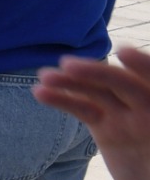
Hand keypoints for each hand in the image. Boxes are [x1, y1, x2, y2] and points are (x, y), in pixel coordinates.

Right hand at [36, 45, 149, 179]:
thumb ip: (148, 122)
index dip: (142, 64)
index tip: (122, 53)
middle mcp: (146, 106)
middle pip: (121, 82)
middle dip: (97, 72)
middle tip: (69, 66)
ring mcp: (125, 115)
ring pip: (97, 93)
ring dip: (70, 82)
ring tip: (44, 76)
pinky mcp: (106, 127)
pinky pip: (83, 109)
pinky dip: (62, 100)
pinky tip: (40, 93)